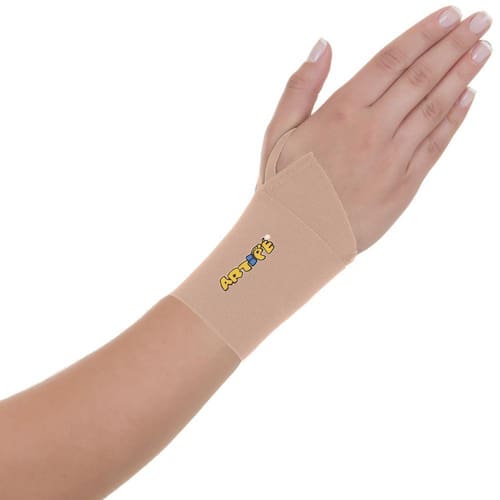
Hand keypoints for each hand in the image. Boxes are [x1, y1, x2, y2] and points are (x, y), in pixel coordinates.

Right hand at [260, 6, 491, 251]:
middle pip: (421, 78)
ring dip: (462, 76)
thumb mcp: (277, 134)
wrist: (298, 242)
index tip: (450, 14)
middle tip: (481, 22)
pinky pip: (436, 146)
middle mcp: (372, 131)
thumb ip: (300, 87)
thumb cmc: (284, 188)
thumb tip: (322, 44)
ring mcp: (392, 159)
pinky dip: (454, 119)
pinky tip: (469, 97)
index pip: (391, 62)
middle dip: (454, 46)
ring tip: (483, 50)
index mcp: (340, 113)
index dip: (424, 34)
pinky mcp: (404, 186)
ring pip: (435, 108)